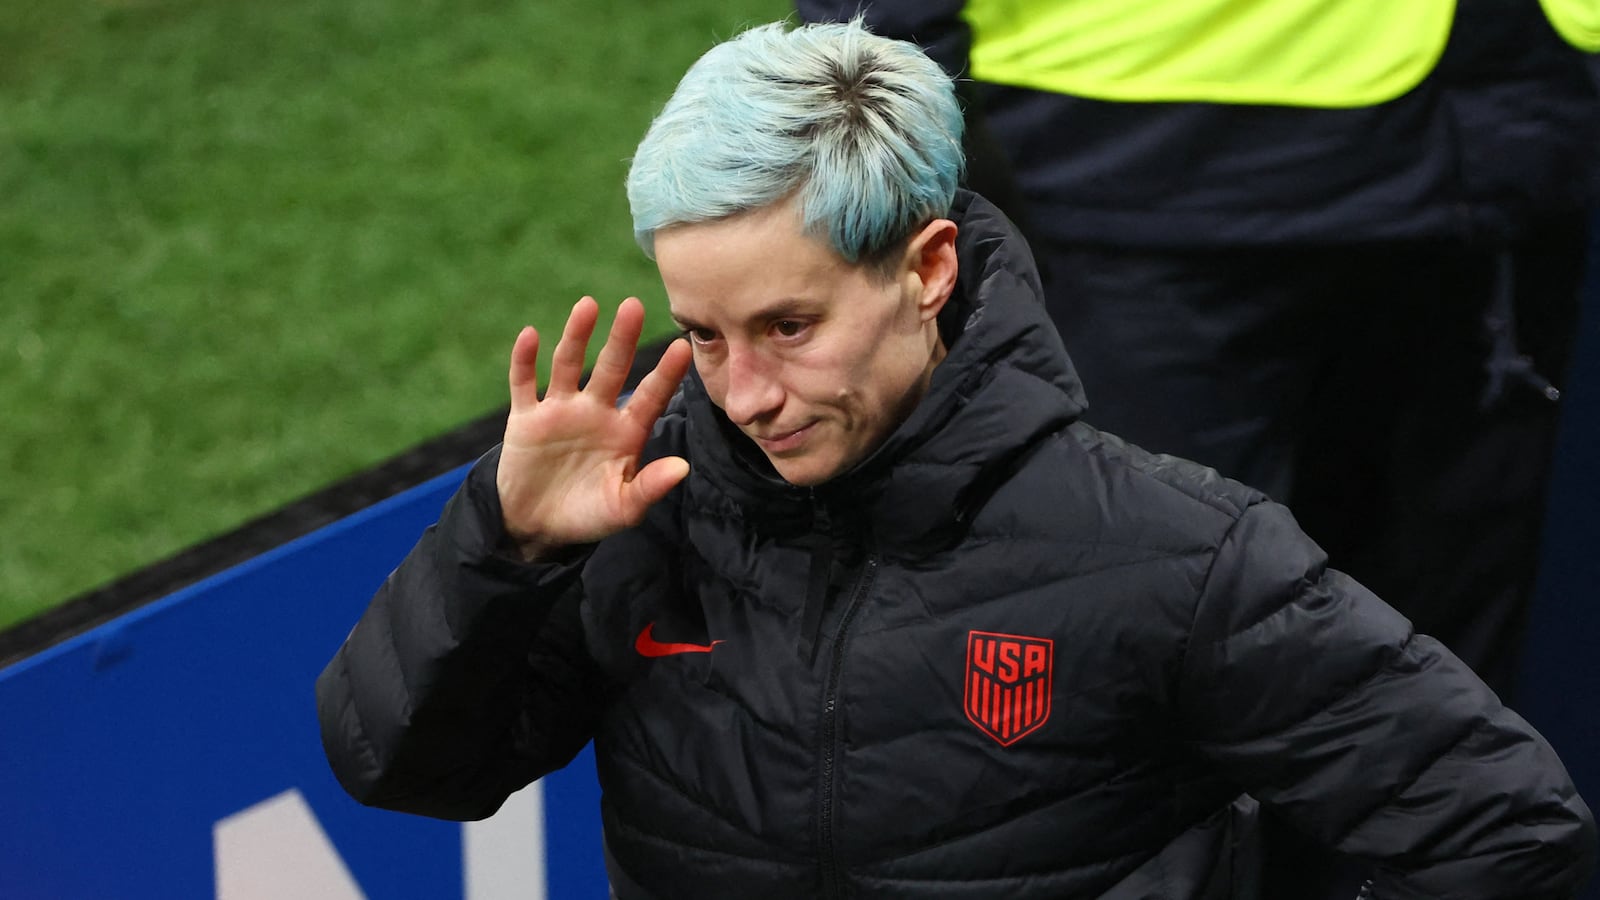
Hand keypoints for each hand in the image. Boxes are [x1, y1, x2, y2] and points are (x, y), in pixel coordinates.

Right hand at [495, 296, 691, 558]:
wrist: (536, 527)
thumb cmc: (587, 516)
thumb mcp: (622, 509)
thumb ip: (649, 488)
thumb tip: (683, 467)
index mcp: (625, 432)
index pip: (650, 397)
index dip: (665, 374)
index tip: (682, 347)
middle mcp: (595, 413)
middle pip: (611, 369)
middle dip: (622, 339)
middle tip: (633, 306)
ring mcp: (560, 412)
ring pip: (569, 366)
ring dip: (576, 336)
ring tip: (588, 305)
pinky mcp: (526, 419)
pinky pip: (524, 384)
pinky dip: (525, 360)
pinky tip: (530, 335)